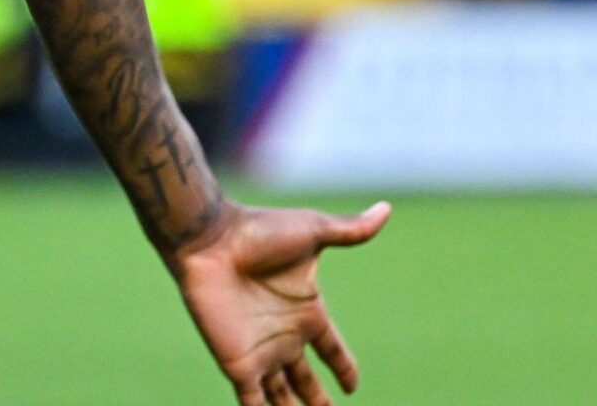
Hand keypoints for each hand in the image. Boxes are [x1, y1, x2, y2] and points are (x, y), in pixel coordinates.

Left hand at [170, 200, 390, 405]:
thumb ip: (349, 230)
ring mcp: (261, 353)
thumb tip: (386, 209)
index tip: (352, 385)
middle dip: (317, 402)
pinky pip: (253, 403)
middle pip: (305, 381)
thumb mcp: (312, 231)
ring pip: (282, 398)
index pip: (332, 350)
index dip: (344, 368)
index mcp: (306, 311)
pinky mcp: (238, 364)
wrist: (211, 240)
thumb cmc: (258, 232)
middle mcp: (284, 337)